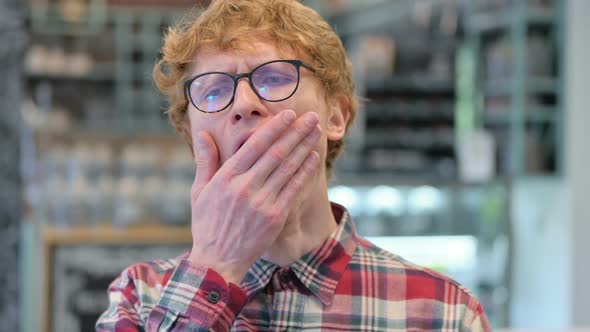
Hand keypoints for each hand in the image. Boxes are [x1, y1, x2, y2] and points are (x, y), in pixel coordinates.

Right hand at [188, 110, 321, 283]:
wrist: (218, 260)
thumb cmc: (207, 224)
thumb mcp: (200, 191)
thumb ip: (206, 161)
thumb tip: (204, 134)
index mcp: (226, 178)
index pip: (254, 146)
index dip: (273, 128)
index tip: (288, 114)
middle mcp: (244, 187)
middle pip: (275, 153)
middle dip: (295, 132)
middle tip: (310, 116)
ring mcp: (261, 202)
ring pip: (287, 168)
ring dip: (304, 147)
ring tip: (315, 131)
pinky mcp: (274, 217)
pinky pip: (293, 189)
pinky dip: (304, 171)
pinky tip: (314, 157)